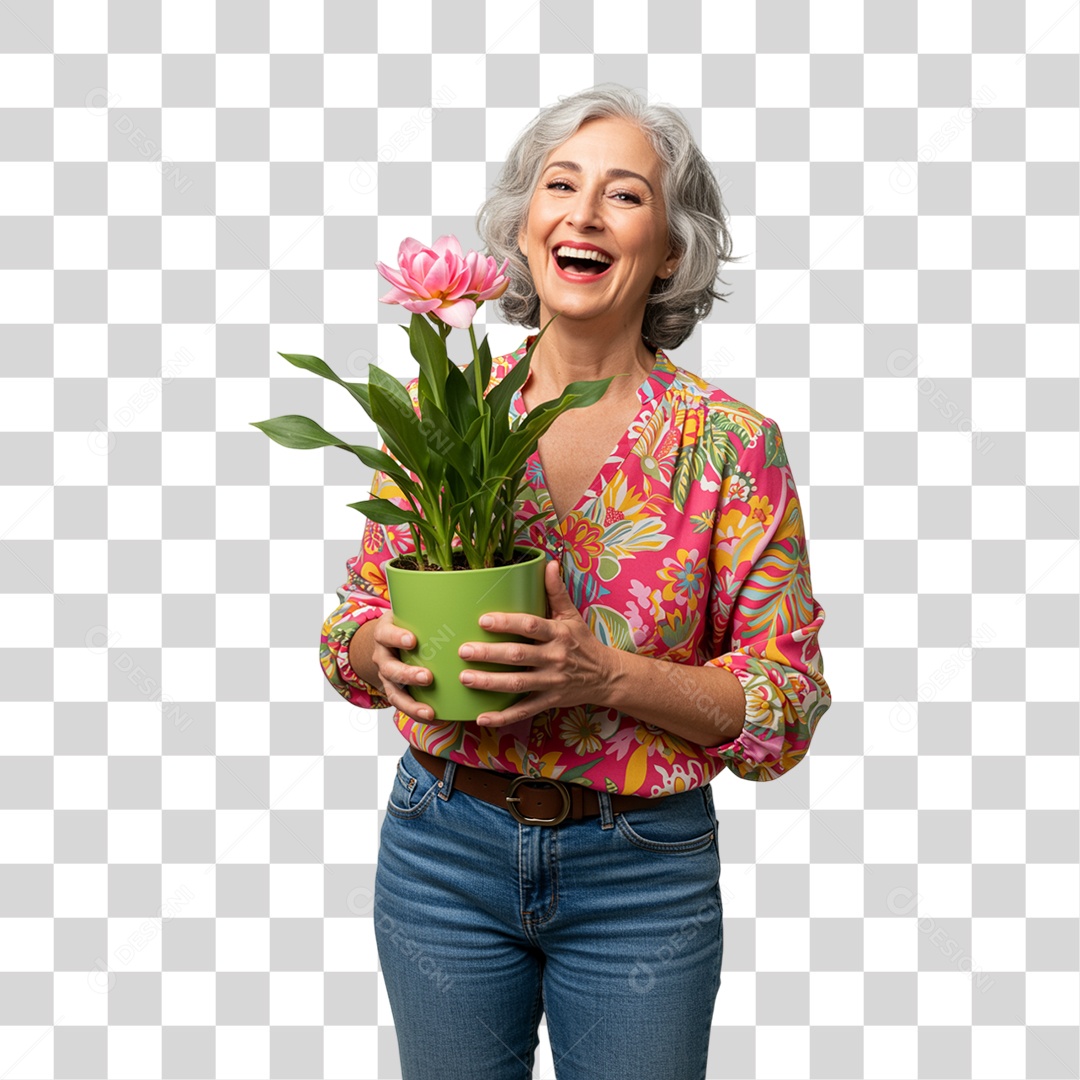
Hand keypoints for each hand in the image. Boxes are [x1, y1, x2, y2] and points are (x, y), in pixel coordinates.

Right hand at [370, 610, 434, 722]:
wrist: (384, 642)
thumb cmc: (406, 625)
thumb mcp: (408, 612)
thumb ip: (429, 607)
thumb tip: (465, 595)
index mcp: (385, 633)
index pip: (386, 634)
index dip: (397, 637)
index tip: (412, 640)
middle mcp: (382, 656)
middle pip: (390, 668)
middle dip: (407, 674)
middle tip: (427, 677)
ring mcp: (387, 677)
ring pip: (395, 692)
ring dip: (412, 703)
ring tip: (429, 711)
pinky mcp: (395, 691)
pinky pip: (404, 706)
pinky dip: (418, 714)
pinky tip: (437, 718)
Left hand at [458, 559, 617, 726]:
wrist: (607, 676)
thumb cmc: (583, 643)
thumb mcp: (572, 616)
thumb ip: (557, 591)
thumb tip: (549, 562)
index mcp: (558, 634)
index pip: (530, 626)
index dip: (507, 623)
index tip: (483, 620)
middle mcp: (554, 658)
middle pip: (518, 656)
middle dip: (489, 654)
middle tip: (464, 650)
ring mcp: (551, 682)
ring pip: (517, 684)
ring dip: (490, 682)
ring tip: (465, 678)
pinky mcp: (549, 701)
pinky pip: (524, 710)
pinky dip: (503, 716)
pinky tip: (482, 717)